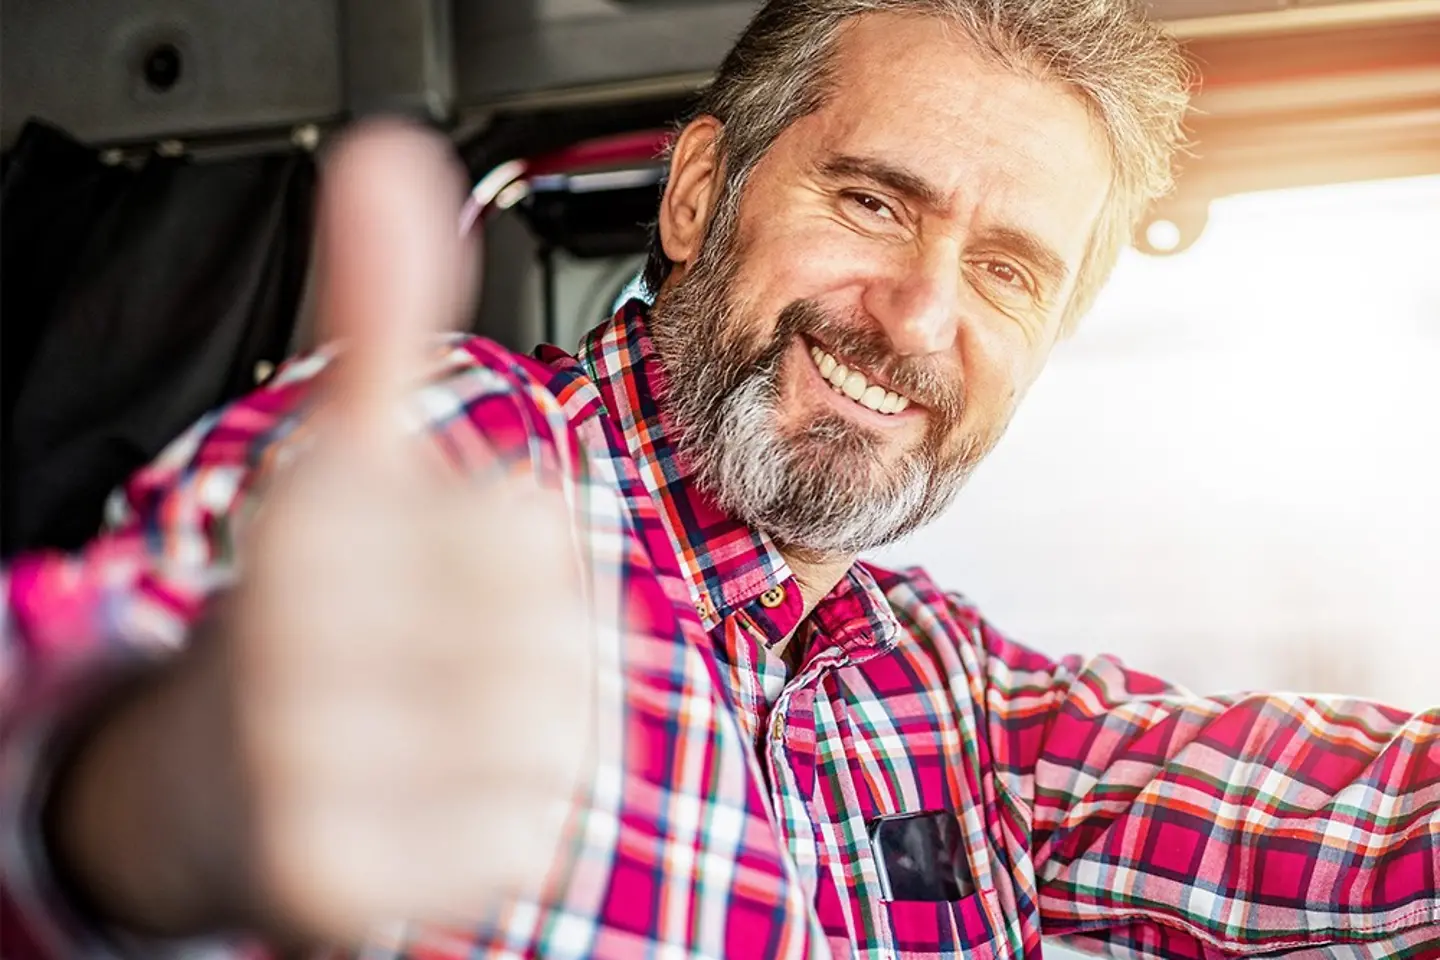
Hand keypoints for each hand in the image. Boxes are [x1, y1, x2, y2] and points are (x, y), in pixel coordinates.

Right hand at [50, 120, 597, 946]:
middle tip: (427, 659)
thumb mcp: (349, 451)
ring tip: (432, 728)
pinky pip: (525, 834)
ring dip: (521, 733)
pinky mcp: (331, 882)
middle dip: (520, 642)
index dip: (502, 550)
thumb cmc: (315, 613)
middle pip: (560, 627)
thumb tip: (391, 155)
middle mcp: (287, 635)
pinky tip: (427, 802)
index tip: (417, 568)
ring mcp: (299, 766)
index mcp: (306, 516)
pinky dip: (501, 822)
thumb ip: (383, 312)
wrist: (216, 782)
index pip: (535, 522)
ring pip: (556, 731)